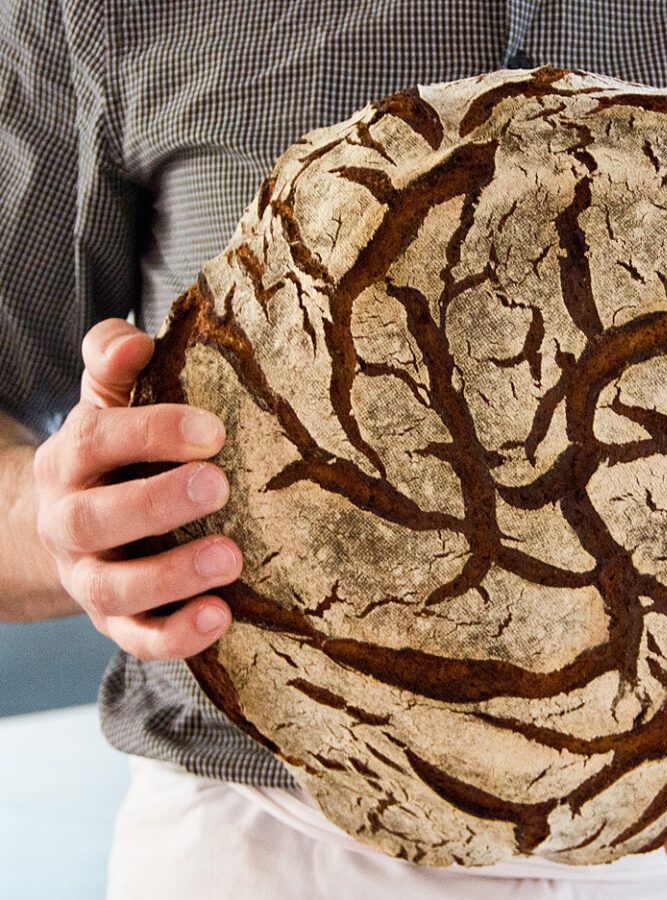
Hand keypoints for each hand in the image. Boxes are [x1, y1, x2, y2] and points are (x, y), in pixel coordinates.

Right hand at [33, 318, 240, 658]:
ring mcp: (91, 576)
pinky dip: (175, 636)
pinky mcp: (116, 621)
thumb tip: (132, 340)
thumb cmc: (111, 456)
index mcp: (71, 461)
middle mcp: (70, 522)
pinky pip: (137, 638)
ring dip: (172, 576)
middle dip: (157, 504)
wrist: (64, 529)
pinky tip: (221, 618)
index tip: (214, 430)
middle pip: (96, 519)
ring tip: (230, 559)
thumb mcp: (106, 403)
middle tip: (219, 486)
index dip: (152, 434)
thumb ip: (114, 364)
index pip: (98, 441)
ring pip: (116, 587)